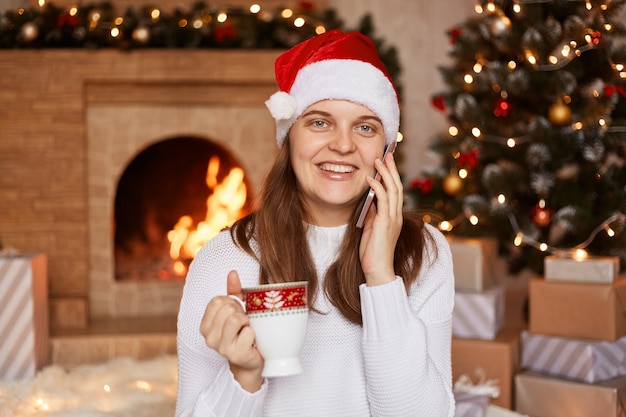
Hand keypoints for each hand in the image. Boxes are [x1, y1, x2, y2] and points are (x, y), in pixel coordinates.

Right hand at [200, 270, 263, 391]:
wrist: (252, 361)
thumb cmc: (243, 332)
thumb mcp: (238, 310)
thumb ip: (234, 291)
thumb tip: (232, 272)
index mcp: (205, 325)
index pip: (217, 300)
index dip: (232, 303)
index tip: (237, 313)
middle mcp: (208, 337)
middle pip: (227, 309)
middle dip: (240, 312)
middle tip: (244, 324)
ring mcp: (221, 348)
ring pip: (235, 319)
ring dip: (247, 322)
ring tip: (247, 330)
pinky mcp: (235, 355)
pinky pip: (248, 333)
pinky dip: (254, 334)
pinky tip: (252, 342)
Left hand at [359, 150, 402, 285]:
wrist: (377, 270)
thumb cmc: (373, 252)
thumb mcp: (371, 227)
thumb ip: (373, 213)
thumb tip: (369, 199)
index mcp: (394, 216)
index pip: (396, 191)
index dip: (392, 176)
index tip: (387, 162)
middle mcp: (396, 215)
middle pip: (397, 186)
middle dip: (392, 169)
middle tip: (387, 154)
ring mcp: (392, 219)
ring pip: (393, 190)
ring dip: (385, 174)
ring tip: (378, 160)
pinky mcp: (385, 223)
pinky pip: (383, 201)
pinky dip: (377, 187)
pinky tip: (370, 178)